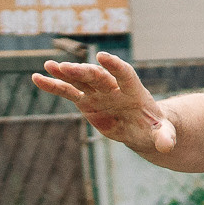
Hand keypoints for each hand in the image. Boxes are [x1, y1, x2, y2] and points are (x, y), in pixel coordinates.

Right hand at [32, 52, 175, 155]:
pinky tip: (37, 78)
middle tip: (67, 68)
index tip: (102, 57)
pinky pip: (68, 92)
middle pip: (97, 76)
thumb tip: (167, 147)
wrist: (142, 128)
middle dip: (83, 72)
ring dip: (65, 73)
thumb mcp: (163, 133)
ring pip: (80, 80)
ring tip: (49, 66)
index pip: (124, 74)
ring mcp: (98, 93)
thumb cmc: (155, 127)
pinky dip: (53, 86)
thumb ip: (165, 137)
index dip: (115, 66)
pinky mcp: (86, 101)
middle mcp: (113, 87)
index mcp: (134, 91)